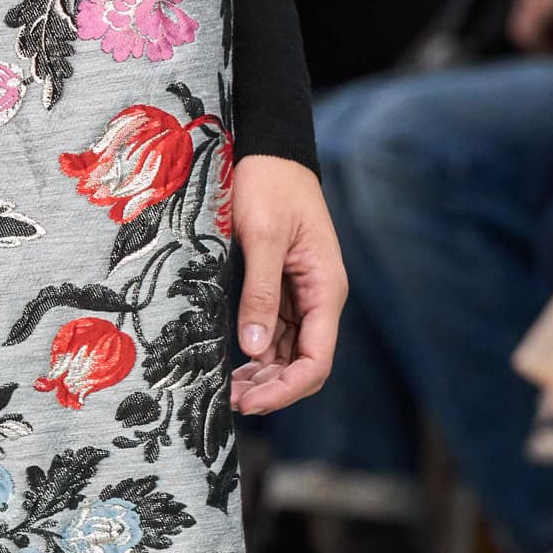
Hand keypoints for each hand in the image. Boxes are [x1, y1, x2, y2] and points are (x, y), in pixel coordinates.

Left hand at [230, 155, 346, 415]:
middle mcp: (319, 298)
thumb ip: (259, 293)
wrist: (270, 149)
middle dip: (273, 390)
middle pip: (305, 365)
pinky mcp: (283, 291)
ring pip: (289, 355)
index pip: (317, 359)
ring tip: (227, 392)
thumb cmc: (269, 183)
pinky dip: (257, 358)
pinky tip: (232, 369)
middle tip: (230, 403)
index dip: (286, 389)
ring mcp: (301, 297)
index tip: (250, 402)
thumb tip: (254, 349)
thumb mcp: (262, 236)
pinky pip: (275, 336)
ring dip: (263, 379)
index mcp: (325, 288)